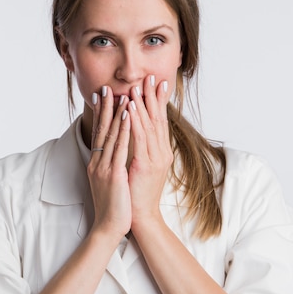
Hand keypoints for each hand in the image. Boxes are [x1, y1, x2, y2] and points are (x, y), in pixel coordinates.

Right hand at [86, 86, 131, 239]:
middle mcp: (97, 162)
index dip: (100, 114)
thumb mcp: (108, 181)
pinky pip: (119, 147)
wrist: (109, 226)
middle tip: (107, 87)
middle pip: (101, 129)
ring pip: (110, 134)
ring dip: (117, 112)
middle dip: (105, 107)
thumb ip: (109, 165)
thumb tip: (111, 154)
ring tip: (122, 93)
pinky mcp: (113, 174)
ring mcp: (104, 167)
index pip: (99, 134)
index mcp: (97, 163)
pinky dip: (124, 129)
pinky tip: (128, 115)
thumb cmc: (113, 205)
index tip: (102, 97)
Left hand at [126, 75, 173, 230]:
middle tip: (150, 76)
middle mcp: (161, 153)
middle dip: (153, 96)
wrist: (141, 217)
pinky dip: (135, 121)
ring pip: (149, 125)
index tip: (155, 83)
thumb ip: (143, 150)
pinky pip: (139, 139)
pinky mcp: (145, 165)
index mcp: (161, 152)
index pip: (160, 121)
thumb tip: (138, 134)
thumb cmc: (138, 193)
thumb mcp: (144, 167)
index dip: (157, 102)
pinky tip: (131, 108)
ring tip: (138, 86)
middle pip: (158, 118)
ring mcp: (155, 158)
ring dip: (143, 104)